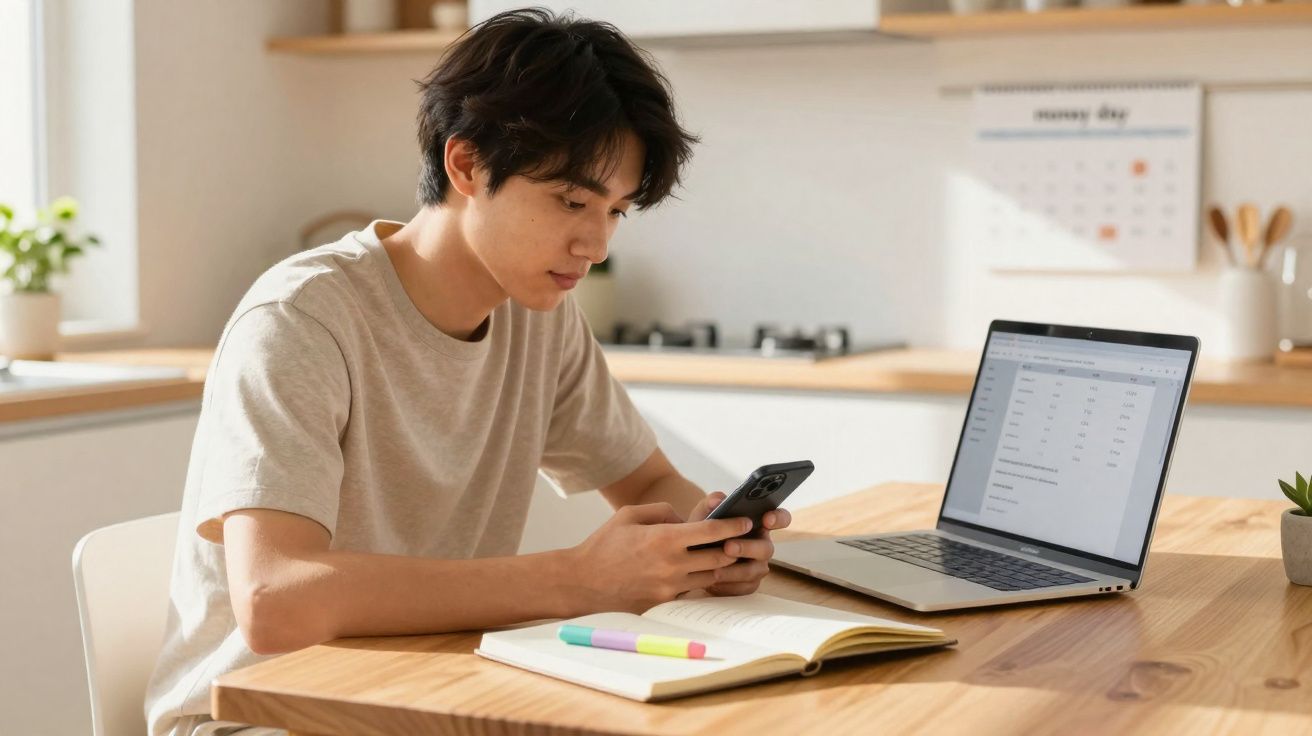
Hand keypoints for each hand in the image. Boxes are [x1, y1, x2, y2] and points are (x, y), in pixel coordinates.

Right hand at [565, 502, 751, 614]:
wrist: (581, 583)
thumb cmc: (603, 545)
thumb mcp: (629, 515)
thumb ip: (662, 511)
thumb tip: (684, 519)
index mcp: (664, 539)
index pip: (712, 532)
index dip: (734, 525)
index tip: (746, 521)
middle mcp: (671, 565)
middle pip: (719, 558)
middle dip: (734, 548)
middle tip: (743, 541)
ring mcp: (669, 588)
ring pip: (710, 578)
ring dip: (720, 568)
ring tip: (726, 558)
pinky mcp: (664, 604)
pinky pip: (692, 592)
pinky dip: (699, 582)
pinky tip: (700, 574)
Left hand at [686, 492, 792, 596]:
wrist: (691, 558)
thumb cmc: (703, 533)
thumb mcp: (703, 516)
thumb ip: (710, 504)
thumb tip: (717, 499)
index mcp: (758, 524)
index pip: (780, 519)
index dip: (778, 518)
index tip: (767, 519)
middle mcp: (762, 545)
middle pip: (767, 548)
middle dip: (747, 547)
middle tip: (728, 546)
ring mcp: (758, 566)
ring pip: (756, 570)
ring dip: (736, 570)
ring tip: (715, 570)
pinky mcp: (749, 584)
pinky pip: (745, 587)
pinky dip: (729, 585)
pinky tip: (713, 582)